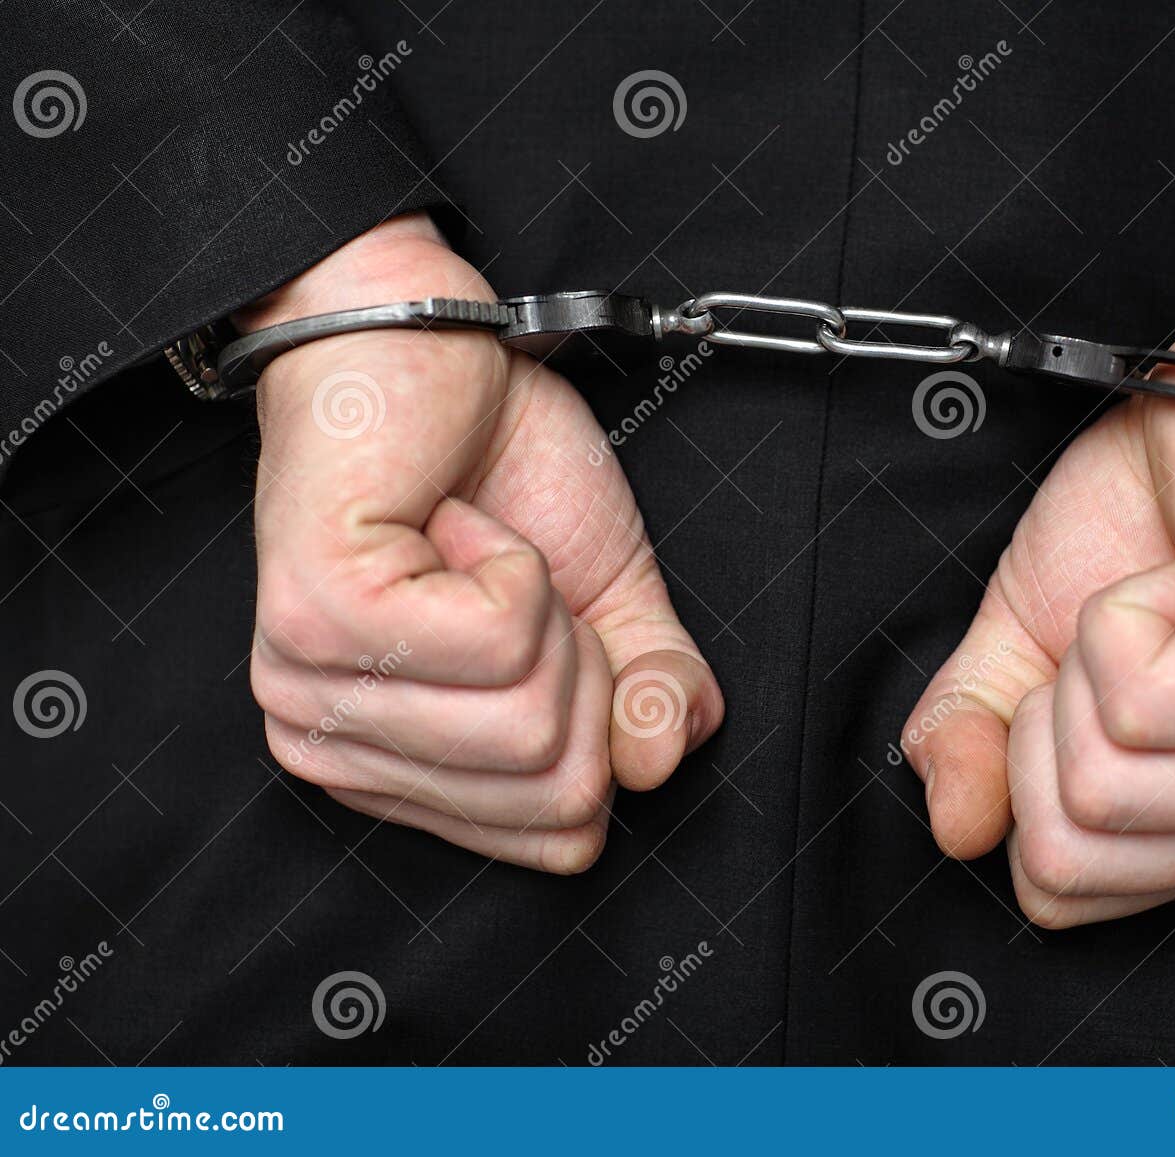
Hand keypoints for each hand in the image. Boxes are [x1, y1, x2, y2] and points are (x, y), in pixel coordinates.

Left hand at [245, 213, 721, 871]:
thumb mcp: (607, 601)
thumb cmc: (496, 467)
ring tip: (479, 543)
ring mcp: (316, 687)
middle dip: (586, 667)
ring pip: (528, 724)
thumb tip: (657, 762)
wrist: (418, 344)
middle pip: (556, 792)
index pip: (558, 839)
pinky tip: (449, 519)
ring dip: (546, 606)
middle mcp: (333, 747)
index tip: (554, 626)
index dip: (606, 726)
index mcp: (392, 769)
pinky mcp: (322, 614)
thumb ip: (650, 696)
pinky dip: (512, 559)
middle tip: (517, 579)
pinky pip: (498, 638)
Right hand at [900, 318, 1174, 926]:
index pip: (1064, 898)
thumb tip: (955, 829)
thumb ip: (974, 749)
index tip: (1074, 681)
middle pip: (1066, 856)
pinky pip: (1138, 700)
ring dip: (1087, 657)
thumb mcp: (1022, 651)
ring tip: (1160, 600)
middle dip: (1041, 722)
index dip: (1020, 780)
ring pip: (1099, 784)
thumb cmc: (1140, 520)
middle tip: (1118, 637)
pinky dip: (1124, 613)